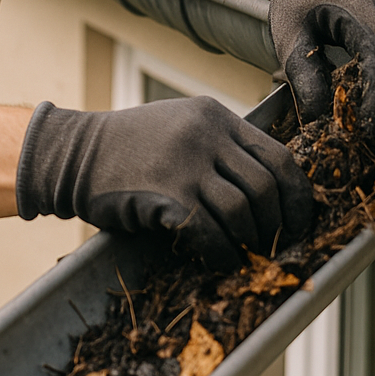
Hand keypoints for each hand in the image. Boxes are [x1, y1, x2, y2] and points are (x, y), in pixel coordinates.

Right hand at [15, 96, 312, 268]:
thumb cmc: (130, 147)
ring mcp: (186, 163)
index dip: (297, 196)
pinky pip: (211, 233)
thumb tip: (267, 191)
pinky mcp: (167, 194)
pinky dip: (222, 254)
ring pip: (244, 211)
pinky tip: (217, 260)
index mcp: (215, 115)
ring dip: (250, 240)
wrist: (75, 154)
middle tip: (272, 245)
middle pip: (267, 186)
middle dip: (277, 224)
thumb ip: (219, 145)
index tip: (299, 222)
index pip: (278, 156)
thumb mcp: (179, 126)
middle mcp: (206, 133)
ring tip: (245, 253)